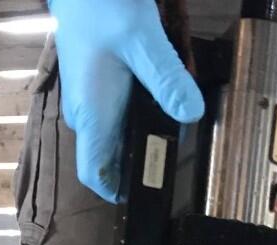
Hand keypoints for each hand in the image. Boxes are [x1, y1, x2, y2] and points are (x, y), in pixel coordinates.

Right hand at [50, 0, 203, 201]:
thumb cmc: (101, 6)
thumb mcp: (143, 42)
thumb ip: (167, 79)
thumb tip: (192, 114)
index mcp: (92, 115)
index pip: (94, 173)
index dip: (116, 191)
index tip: (143, 194)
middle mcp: (85, 114)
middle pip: (109, 157)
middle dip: (139, 160)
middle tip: (172, 153)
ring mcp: (86, 100)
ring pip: (112, 135)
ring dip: (139, 136)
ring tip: (169, 124)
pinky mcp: (92, 85)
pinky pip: (112, 114)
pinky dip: (133, 115)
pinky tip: (156, 97)